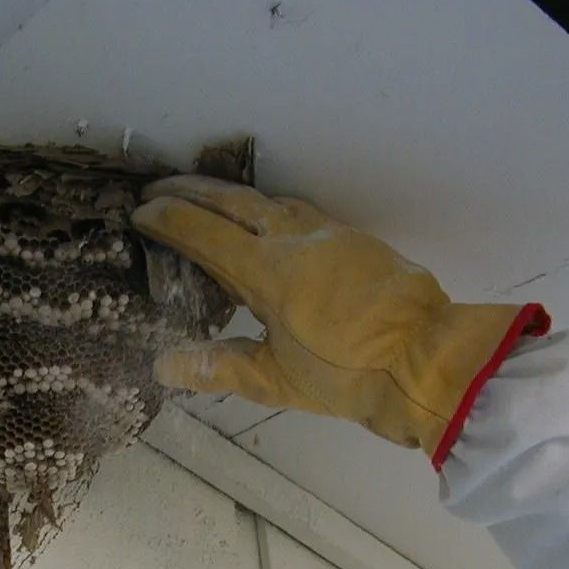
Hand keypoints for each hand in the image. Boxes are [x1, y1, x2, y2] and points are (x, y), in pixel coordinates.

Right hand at [133, 176, 546, 462]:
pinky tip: (262, 220)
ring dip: (228, 194)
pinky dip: (264, 207)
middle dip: (189, 191)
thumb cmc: (349, 375)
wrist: (429, 360)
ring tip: (202, 197)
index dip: (166, 220)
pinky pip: (296, 210)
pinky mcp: (353, 240)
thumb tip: (163, 364)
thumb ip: (218, 367)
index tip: (138, 213)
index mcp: (268, 270)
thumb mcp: (276, 380)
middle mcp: (294, 239)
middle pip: (231, 201)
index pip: (203, 233)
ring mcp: (328, 234)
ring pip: (267, 200)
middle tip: (156, 188)